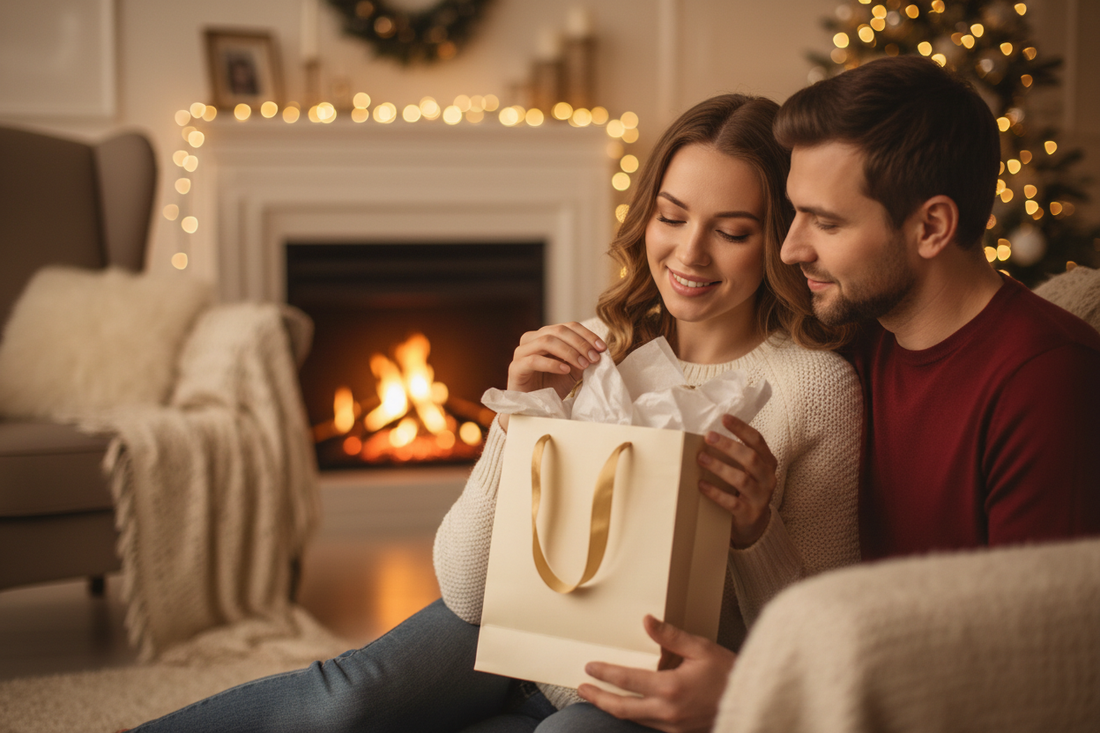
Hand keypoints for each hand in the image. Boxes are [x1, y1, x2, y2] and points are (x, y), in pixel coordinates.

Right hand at [500, 323, 604, 430]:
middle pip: (558, 330)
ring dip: (569, 352)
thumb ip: (582, 358)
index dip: (587, 335)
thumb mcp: (573, 370)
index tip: (602, 348)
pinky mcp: (515, 368)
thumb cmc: (551, 387)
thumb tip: (599, 350)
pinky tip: (565, 370)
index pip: (568, 326)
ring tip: (583, 364)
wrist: (534, 408)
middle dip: (580, 343)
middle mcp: (532, 339)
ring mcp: (521, 352)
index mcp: (545, 335)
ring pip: (546, 341)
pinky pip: (533, 360)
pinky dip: (552, 363)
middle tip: (594, 357)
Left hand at [577, 615, 735, 732]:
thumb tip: (646, 621)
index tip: (590, 667)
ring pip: (634, 720)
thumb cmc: (729, 673)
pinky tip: (627, 707)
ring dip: (613, 708)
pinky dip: (634, 716)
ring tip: (598, 697)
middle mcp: (668, 711)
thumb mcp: (701, 648)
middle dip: (599, 698)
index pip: (627, 681)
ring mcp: (673, 726)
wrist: (753, 700)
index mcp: (670, 688)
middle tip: (581, 689)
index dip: (605, 673)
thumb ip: (670, 636)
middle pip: (622, 708)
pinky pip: (649, 725)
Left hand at [697, 414, 777, 547]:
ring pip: (742, 479)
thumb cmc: (744, 490)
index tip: (724, 418)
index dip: (741, 428)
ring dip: (720, 467)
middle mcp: (768, 478)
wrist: (753, 525)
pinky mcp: (749, 514)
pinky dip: (716, 492)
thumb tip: (706, 437)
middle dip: (729, 445)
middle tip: (708, 436)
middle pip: (751, 458)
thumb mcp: (746, 471)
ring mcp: (761, 497)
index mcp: (768, 463)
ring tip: (701, 459)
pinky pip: (732, 502)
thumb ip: (735, 456)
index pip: (757, 441)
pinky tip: (701, 484)